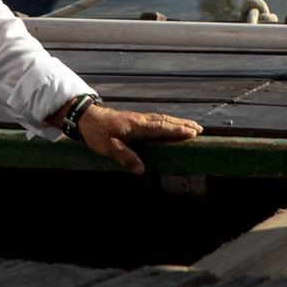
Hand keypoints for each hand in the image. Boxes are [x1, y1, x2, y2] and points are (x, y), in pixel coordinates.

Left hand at [74, 103, 202, 174]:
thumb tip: (142, 170)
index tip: (192, 132)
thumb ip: (125, 157)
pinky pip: (157, 120)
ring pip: (162, 119)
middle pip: (166, 120)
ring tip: (192, 126)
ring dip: (178, 122)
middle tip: (200, 129)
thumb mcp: (108, 147)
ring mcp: (139, 119)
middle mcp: (141, 120)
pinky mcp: (135, 120)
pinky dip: (168, 122)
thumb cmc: (97, 132)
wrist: (86, 117)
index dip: (177, 130)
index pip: (161, 127)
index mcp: (137, 125)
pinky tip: (172, 126)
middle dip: (183, 124)